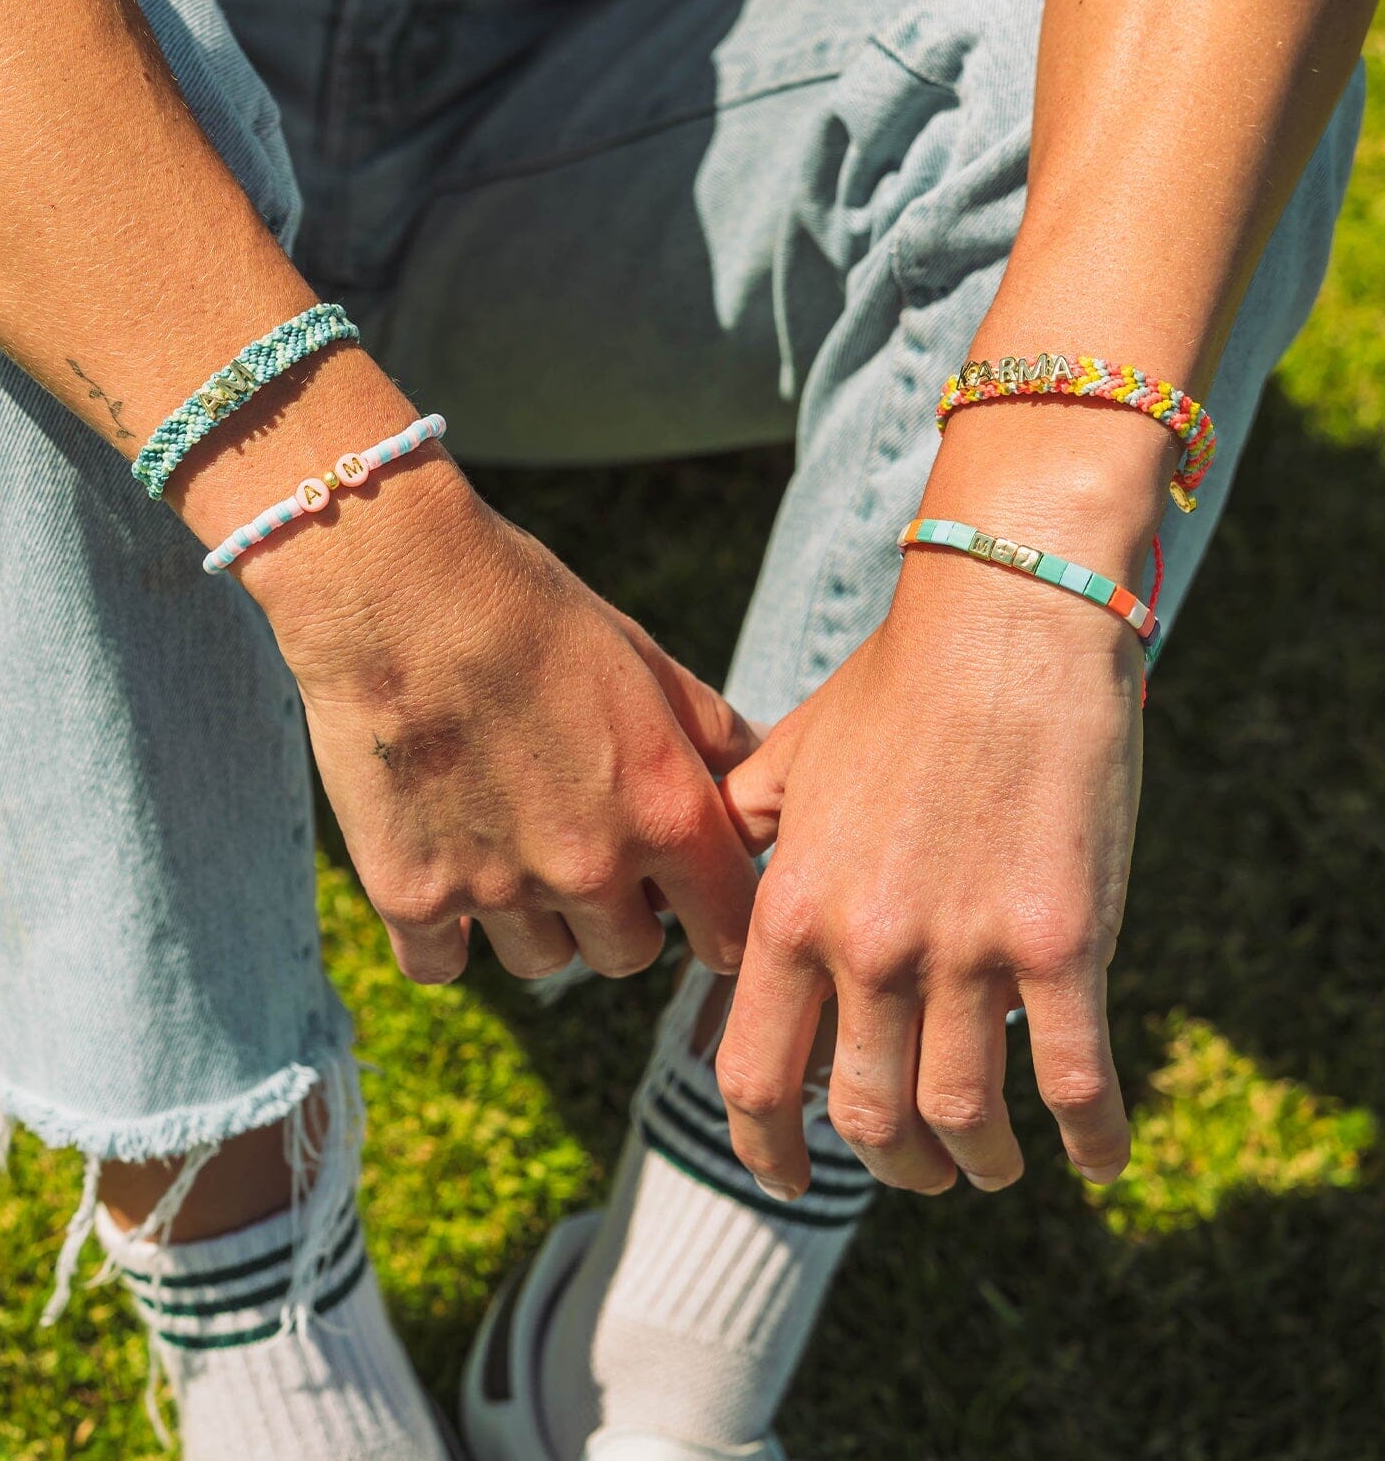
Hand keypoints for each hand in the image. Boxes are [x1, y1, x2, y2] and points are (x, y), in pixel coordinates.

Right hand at [262, 458, 760, 984]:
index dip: (715, 916)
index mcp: (666, 809)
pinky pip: (442, 964)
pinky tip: (441, 869)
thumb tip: (760, 768)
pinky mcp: (412, 895)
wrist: (392, 585)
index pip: (730, 927)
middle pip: (629, 954)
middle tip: (580, 849)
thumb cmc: (526, 608)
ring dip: (532, 920)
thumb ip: (709, 731)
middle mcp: (592, 865)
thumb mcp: (641, 659)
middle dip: (616, 914)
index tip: (690, 897)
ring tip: (502, 841)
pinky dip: (443, 933)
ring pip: (540, 961)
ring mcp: (500, 889)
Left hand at [715, 517, 1144, 1197]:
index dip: (764, 1146)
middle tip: (914, 1166)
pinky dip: (1089, 1140)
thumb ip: (741, 834)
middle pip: (864, 1117)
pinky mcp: (1064, 942)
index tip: (783, 1175)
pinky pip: (1075, 1079)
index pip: (753, 1072)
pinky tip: (1097, 1160)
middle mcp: (868, 946)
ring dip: (976, 1164)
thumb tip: (707, 891)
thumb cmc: (892, 691)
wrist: (1003, 627)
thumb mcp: (789, 760)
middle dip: (889, 1164)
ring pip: (961, 1117)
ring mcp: (967, 950)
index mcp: (792, 910)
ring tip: (989, 1165)